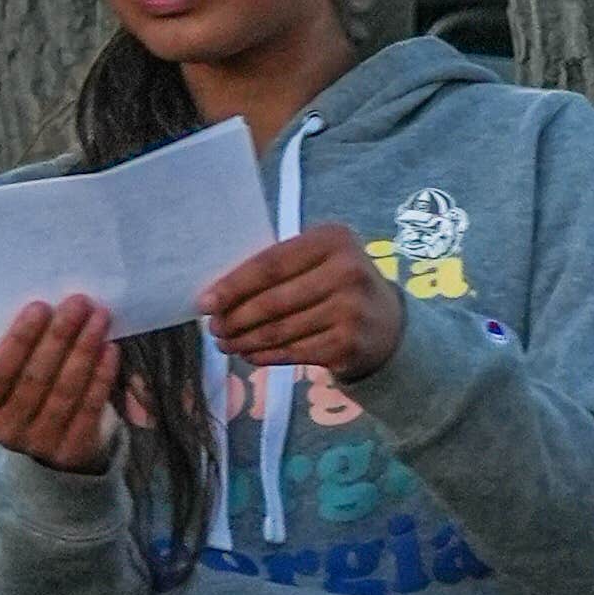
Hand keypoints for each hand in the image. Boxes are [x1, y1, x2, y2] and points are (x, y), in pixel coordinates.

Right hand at [0, 291, 122, 470]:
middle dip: (59, 335)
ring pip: (65, 391)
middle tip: (79, 302)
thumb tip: (50, 308)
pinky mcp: (71, 453)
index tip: (41, 306)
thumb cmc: (26, 389)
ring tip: (99, 318)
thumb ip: (19, 348)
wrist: (50, 438)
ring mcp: (38, 446)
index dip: (20, 338)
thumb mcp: (12, 372)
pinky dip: (101, 376)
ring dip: (85, 349)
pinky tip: (109, 349)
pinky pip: (89, 408)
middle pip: (35, 378)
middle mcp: (5, 431)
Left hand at [203, 224, 405, 390]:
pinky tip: (249, 354)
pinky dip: (266, 356)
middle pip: (273, 300)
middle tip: (214, 327)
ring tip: (226, 343)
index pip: (270, 264)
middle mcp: (347, 270)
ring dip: (245, 340)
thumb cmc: (338, 285)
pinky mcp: (348, 344)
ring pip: (280, 330)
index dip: (233, 285)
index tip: (204, 302)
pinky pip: (293, 352)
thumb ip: (278, 268)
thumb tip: (217, 295)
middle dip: (235, 317)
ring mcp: (351, 309)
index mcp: (333, 239)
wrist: (389, 325)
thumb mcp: (319, 261)